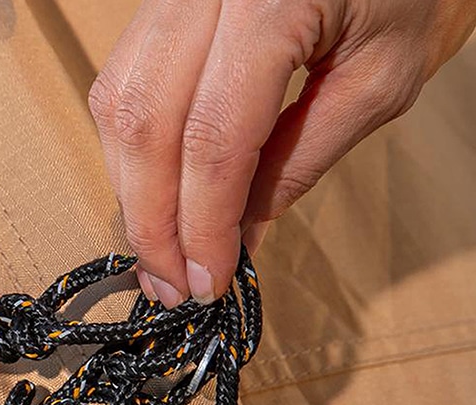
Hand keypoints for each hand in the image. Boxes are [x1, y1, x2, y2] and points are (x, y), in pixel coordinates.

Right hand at [89, 0, 475, 305]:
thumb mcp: (379, 83)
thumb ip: (298, 162)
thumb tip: (235, 235)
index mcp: (268, 2)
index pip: (211, 138)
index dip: (201, 223)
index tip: (206, 281)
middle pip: (144, 124)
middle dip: (152, 220)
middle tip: (169, 284)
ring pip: (118, 104)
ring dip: (132, 190)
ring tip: (158, 250)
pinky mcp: (162, 4)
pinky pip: (121, 82)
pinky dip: (131, 150)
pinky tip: (153, 192)